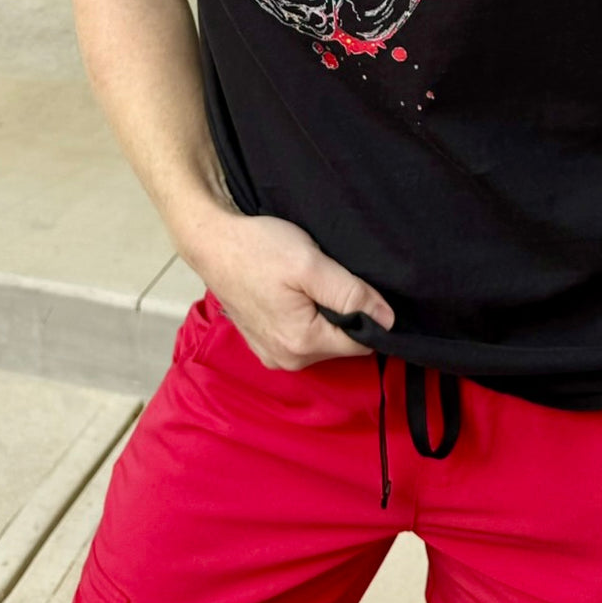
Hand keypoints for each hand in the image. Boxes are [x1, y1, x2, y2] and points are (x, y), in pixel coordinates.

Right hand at [182, 208, 395, 369]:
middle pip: (340, 344)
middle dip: (343, 314)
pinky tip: (292, 292)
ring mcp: (271, 355)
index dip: (369, 315)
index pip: (361, 344)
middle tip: (326, 278)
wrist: (213, 243)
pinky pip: (299, 337)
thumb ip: (351, 294)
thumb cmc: (259, 249)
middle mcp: (287, 360)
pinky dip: (304, 317)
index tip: (356, 286)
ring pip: (321, 341)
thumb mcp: (311, 264)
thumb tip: (388, 320)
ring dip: (323, 315)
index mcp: (302, 344)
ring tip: (307, 283)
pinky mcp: (262, 344)